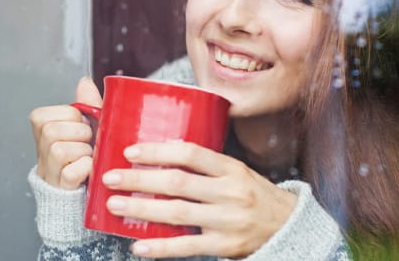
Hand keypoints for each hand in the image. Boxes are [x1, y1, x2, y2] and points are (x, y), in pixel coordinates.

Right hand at [29, 77, 101, 188]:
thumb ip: (86, 103)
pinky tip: (90, 169)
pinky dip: (86, 168)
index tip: (80, 126)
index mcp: (44, 132)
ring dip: (84, 152)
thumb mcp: (89, 125)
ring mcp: (48, 172)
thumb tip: (84, 82)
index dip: (70, 118)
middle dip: (78, 133)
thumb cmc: (90, 153)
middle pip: (51, 131)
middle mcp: (40, 152)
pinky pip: (71, 173)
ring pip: (59, 150)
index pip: (45, 115)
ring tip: (90, 156)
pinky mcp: (61, 189)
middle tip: (88, 141)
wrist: (92, 187)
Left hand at [101, 141, 297, 257]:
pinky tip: (139, 245)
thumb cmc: (255, 194)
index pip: (191, 154)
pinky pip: (187, 247)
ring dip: (143, 208)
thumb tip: (162, 155)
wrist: (287, 225)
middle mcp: (230, 192)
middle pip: (178, 183)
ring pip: (178, 213)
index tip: (131, 152)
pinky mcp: (224, 246)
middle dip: (140, 179)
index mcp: (231, 169)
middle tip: (111, 177)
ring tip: (115, 205)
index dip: (158, 151)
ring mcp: (227, 221)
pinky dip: (161, 248)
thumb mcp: (237, 171)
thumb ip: (206, 165)